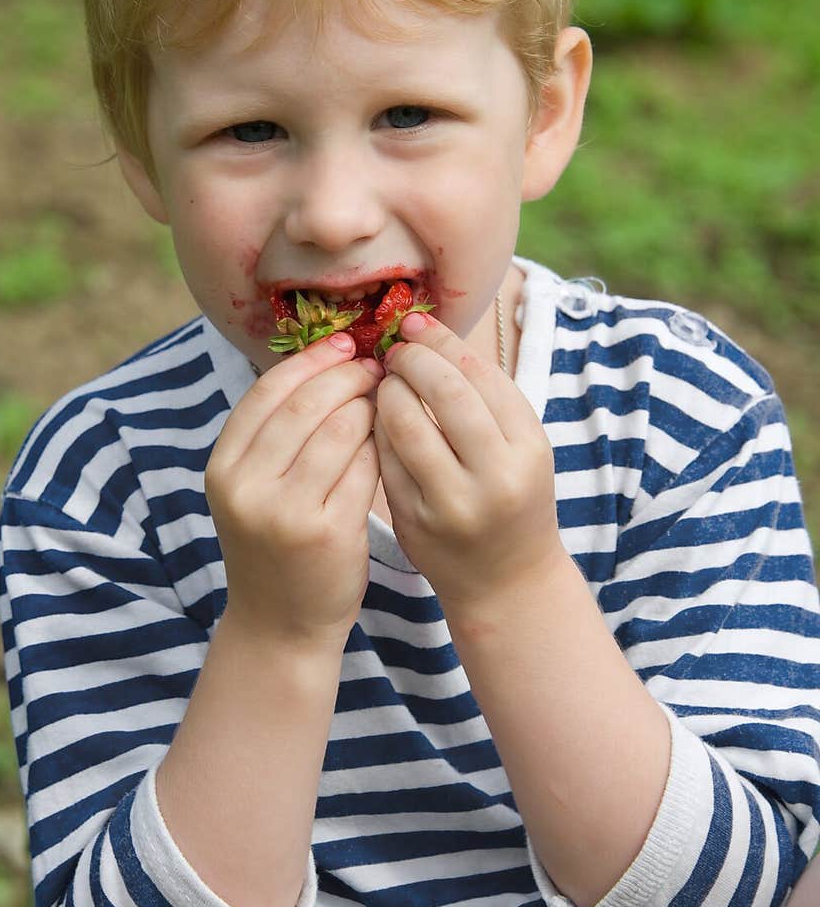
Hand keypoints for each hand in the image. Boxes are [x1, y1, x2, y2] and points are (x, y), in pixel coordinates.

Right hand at [205, 334, 382, 647]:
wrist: (280, 625)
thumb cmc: (275, 545)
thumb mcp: (253, 488)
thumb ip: (276, 434)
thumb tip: (327, 358)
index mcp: (223, 466)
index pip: (269, 391)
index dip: (312, 360)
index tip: (346, 343)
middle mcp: (246, 487)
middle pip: (306, 405)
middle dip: (347, 376)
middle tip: (377, 367)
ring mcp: (285, 512)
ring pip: (340, 431)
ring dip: (370, 406)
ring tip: (387, 398)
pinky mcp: (327, 533)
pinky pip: (364, 468)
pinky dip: (382, 445)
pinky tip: (393, 438)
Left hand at [374, 313, 561, 613]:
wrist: (507, 580)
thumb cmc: (511, 497)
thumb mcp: (520, 447)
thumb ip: (483, 398)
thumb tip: (426, 334)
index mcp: (529, 448)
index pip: (481, 376)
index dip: (442, 343)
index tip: (416, 325)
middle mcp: (496, 476)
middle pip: (446, 394)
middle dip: (412, 361)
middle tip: (396, 352)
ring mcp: (453, 503)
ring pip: (407, 426)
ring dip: (388, 393)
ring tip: (386, 383)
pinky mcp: (416, 523)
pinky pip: (385, 460)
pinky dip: (377, 430)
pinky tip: (377, 419)